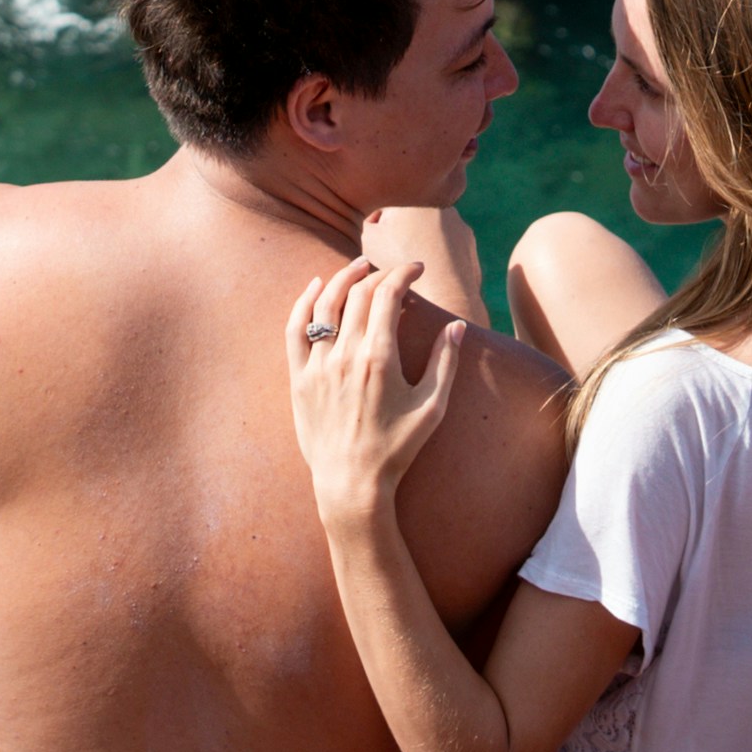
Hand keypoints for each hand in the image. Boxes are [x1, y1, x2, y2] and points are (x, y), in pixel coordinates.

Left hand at [286, 253, 449, 532]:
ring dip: (343, 278)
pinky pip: (295, 329)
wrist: (351, 484)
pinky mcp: (299, 378)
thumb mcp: (432, 408)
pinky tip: (316, 287)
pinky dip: (304, 301)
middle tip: (394, 272)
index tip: (417, 268)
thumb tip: (457, 326)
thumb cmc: (397, 449)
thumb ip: (444, 363)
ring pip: (325, 303)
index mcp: (379, 359)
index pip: (387, 295)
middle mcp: (345, 356)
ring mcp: (318, 365)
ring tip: (360, 267)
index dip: (403, 273)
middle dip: (379, 274)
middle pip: (359, 294)